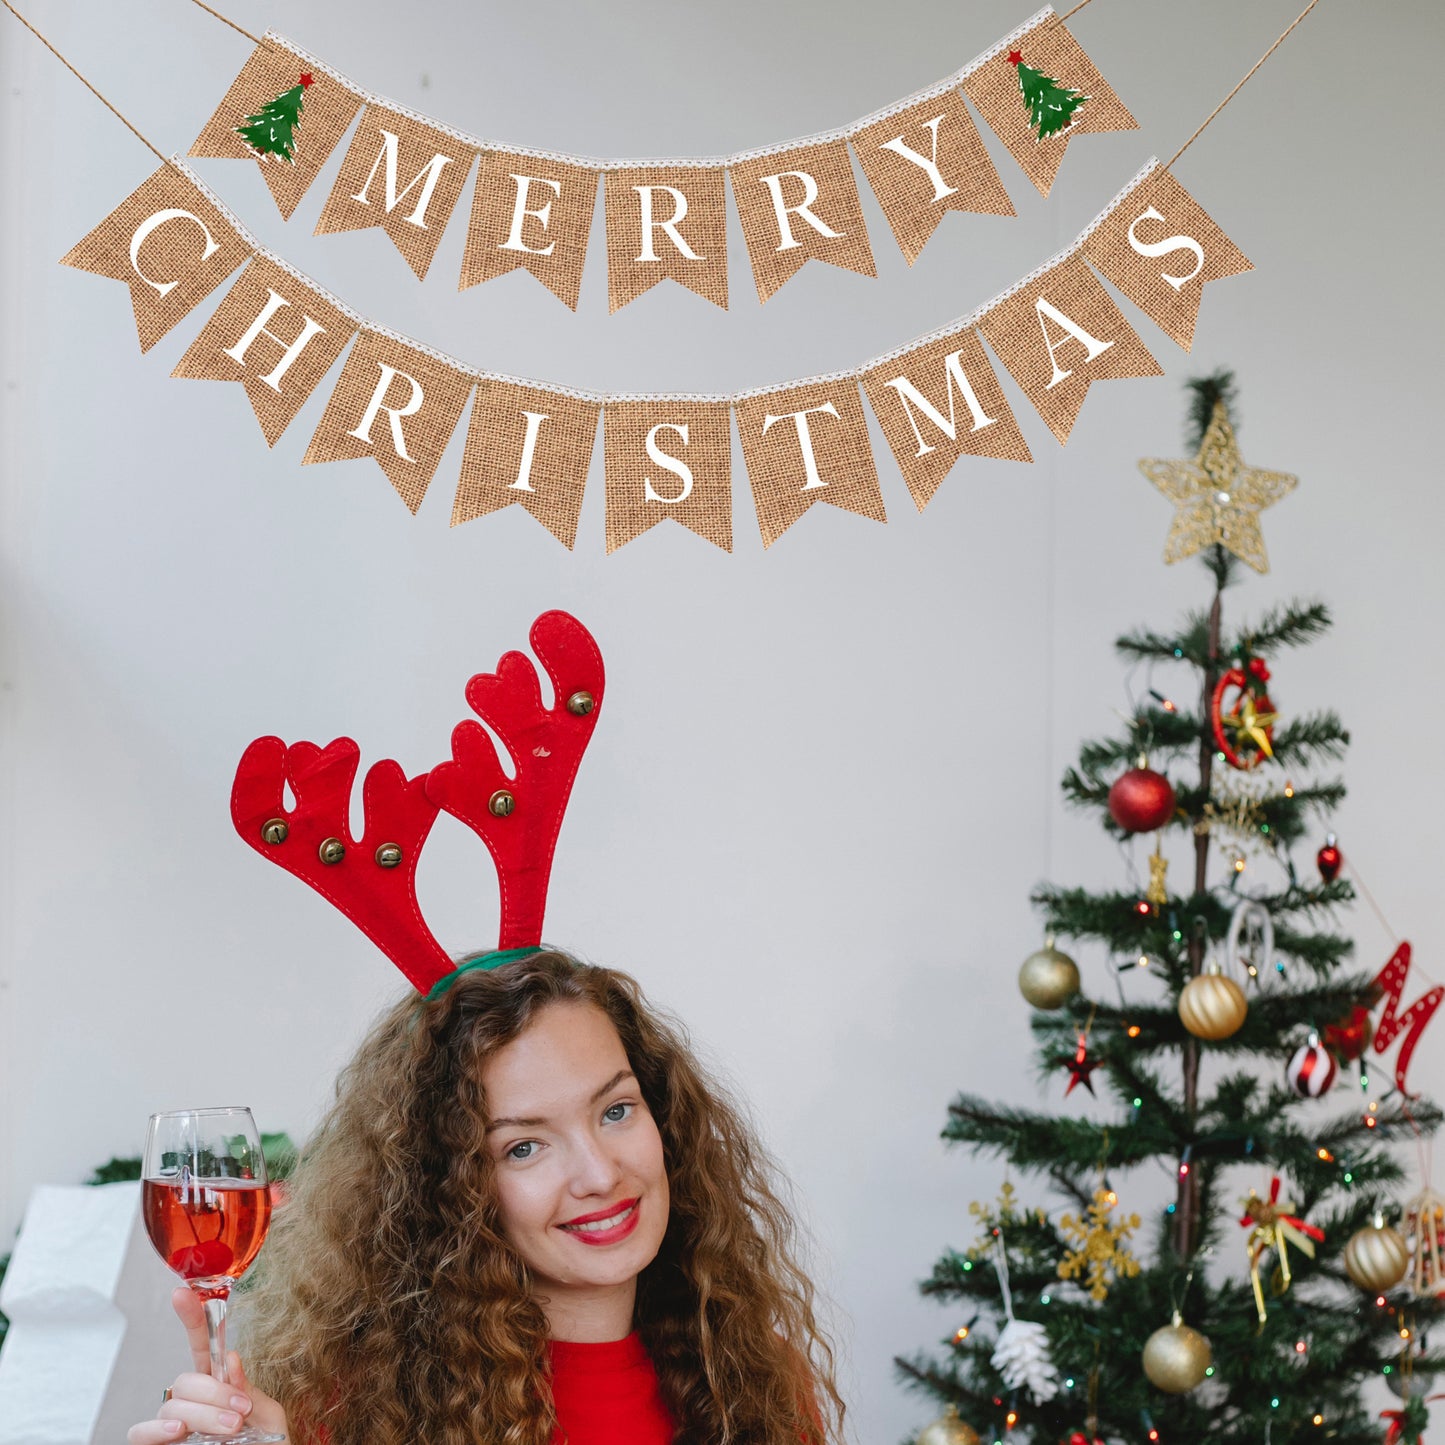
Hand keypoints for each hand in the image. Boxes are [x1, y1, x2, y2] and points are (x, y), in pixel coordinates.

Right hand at [127, 1288, 289, 1443]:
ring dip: (201, 1413)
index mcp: (219, 1385)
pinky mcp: (158, 1443)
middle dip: (215, 1393)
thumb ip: (249, 1390)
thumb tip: (229, 1359)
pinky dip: (155, 1429)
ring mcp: (172, 1423)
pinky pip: (139, 1433)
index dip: (192, 1319)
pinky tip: (177, 1429)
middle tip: (240, 1412)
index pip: (202, 1348)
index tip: (183, 1294)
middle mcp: (192, 1401)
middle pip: (187, 1380)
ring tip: (230, 1428)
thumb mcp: (267, 1416)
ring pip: (172, 1403)